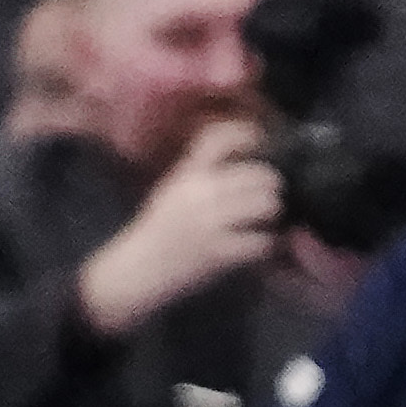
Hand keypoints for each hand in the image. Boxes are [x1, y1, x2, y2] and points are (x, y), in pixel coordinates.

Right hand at [76, 121, 280, 336]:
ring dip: (272, 212)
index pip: (219, 139)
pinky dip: (267, 244)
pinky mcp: (218, 253)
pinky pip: (261, 241)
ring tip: (266, 220)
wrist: (133, 273)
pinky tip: (260, 245)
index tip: (261, 140)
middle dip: (271, 186)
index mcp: (186, 175)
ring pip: (266, 204)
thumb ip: (202, 171)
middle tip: (268, 196)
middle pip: (259, 174)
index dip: (247, 134)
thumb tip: (246, 156)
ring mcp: (209, 224)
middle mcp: (199, 193)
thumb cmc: (156, 231)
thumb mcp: (173, 190)